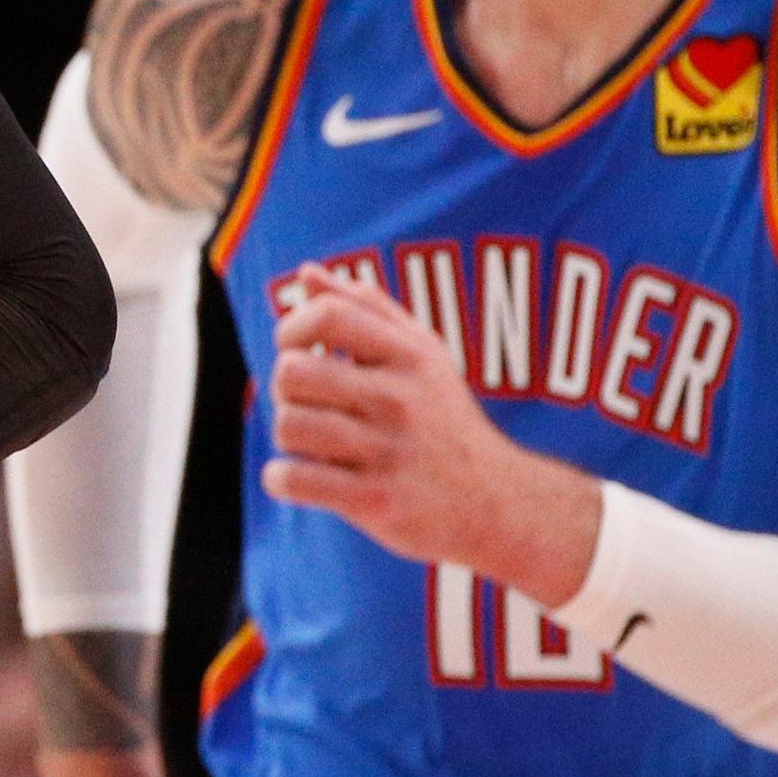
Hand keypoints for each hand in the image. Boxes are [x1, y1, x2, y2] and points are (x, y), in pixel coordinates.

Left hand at [262, 271, 600, 604]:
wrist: (496, 503)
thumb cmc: (443, 421)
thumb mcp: (422, 356)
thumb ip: (366, 308)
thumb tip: (308, 272)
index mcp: (410, 357)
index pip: (328, 316)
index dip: (292, 329)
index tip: (296, 350)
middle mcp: (401, 400)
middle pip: (293, 372)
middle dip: (284, 389)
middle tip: (307, 404)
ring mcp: (389, 453)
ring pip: (288, 425)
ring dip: (287, 437)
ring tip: (312, 444)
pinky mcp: (375, 502)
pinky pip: (292, 479)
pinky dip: (280, 479)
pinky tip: (301, 477)